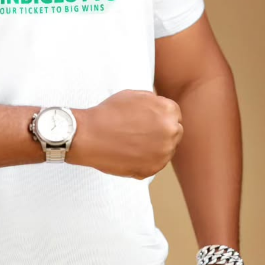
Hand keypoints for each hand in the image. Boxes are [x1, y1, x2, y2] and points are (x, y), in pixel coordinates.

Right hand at [68, 90, 182, 178]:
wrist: (89, 135)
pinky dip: (145, 160)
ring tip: (132, 143)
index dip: (160, 116)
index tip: (148, 121)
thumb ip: (153, 100)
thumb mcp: (133, 95)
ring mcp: (163, 153)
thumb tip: (161, 106)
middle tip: (140, 133)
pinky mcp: (152, 169)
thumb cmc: (108, 113)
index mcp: (167, 111)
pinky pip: (155, 164)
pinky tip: (129, 152)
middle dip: (161, 132)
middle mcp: (170, 132)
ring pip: (166, 150)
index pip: (175, 114)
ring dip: (155, 147)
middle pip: (174, 132)